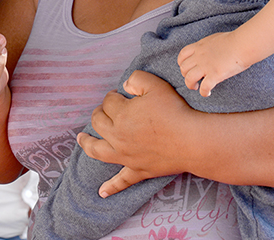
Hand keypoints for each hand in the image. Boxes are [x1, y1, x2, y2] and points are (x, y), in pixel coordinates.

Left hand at [78, 71, 194, 182]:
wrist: (192, 141)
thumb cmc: (174, 111)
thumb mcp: (155, 84)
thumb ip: (135, 79)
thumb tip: (124, 87)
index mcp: (120, 115)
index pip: (109, 102)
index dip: (114, 96)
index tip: (122, 95)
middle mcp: (118, 136)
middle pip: (98, 122)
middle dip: (100, 113)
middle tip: (106, 109)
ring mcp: (126, 156)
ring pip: (98, 150)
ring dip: (87, 143)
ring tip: (80, 139)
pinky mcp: (138, 170)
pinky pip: (121, 180)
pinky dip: (111, 187)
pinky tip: (102, 193)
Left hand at [178, 31, 248, 96]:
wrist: (243, 44)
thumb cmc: (234, 40)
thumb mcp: (215, 39)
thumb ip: (209, 45)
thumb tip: (210, 50)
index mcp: (199, 46)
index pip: (182, 55)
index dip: (182, 63)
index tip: (187, 68)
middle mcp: (199, 56)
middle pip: (183, 68)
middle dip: (185, 75)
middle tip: (193, 79)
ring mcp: (206, 66)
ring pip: (189, 78)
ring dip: (190, 85)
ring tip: (196, 87)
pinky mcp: (215, 74)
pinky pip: (204, 87)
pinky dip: (203, 92)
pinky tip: (207, 93)